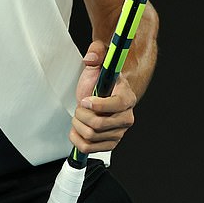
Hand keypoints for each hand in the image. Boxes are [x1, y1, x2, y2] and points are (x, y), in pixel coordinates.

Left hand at [69, 40, 135, 154]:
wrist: (100, 97)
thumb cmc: (101, 81)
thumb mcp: (98, 64)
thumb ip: (96, 53)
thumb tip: (91, 57)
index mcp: (127, 98)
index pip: (117, 105)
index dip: (98, 105)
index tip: (85, 100)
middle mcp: (126, 117)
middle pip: (99, 124)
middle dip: (82, 115)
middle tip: (80, 106)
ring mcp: (118, 133)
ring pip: (90, 136)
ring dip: (78, 125)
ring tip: (80, 116)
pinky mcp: (109, 144)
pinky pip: (87, 148)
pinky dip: (76, 139)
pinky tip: (78, 128)